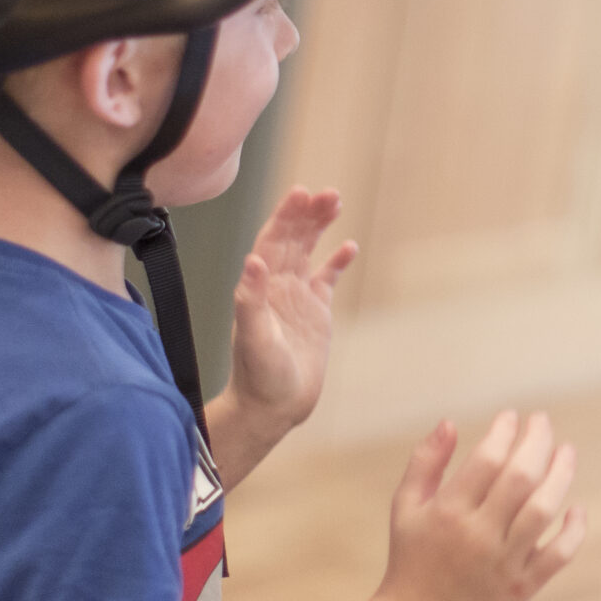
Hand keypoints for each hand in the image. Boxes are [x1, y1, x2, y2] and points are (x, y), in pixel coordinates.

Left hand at [225, 185, 357, 431]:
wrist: (272, 408)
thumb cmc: (258, 377)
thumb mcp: (253, 338)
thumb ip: (251, 299)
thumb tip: (253, 260)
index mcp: (260, 288)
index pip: (272, 241)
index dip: (285, 216)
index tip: (301, 193)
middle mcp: (277, 287)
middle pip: (292, 239)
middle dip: (307, 214)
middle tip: (328, 193)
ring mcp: (296, 298)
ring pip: (308, 252)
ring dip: (320, 227)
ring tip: (336, 202)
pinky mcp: (315, 314)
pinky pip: (326, 279)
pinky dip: (337, 262)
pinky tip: (349, 247)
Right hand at [376, 411, 585, 600]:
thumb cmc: (412, 555)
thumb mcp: (406, 506)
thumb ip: (425, 461)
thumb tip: (450, 421)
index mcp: (448, 512)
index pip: (487, 460)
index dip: (504, 432)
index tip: (512, 416)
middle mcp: (477, 536)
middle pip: (521, 478)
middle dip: (537, 441)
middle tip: (543, 421)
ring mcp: (503, 563)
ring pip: (543, 510)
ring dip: (561, 475)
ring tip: (566, 451)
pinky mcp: (522, 588)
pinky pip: (558, 555)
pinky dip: (573, 531)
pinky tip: (576, 508)